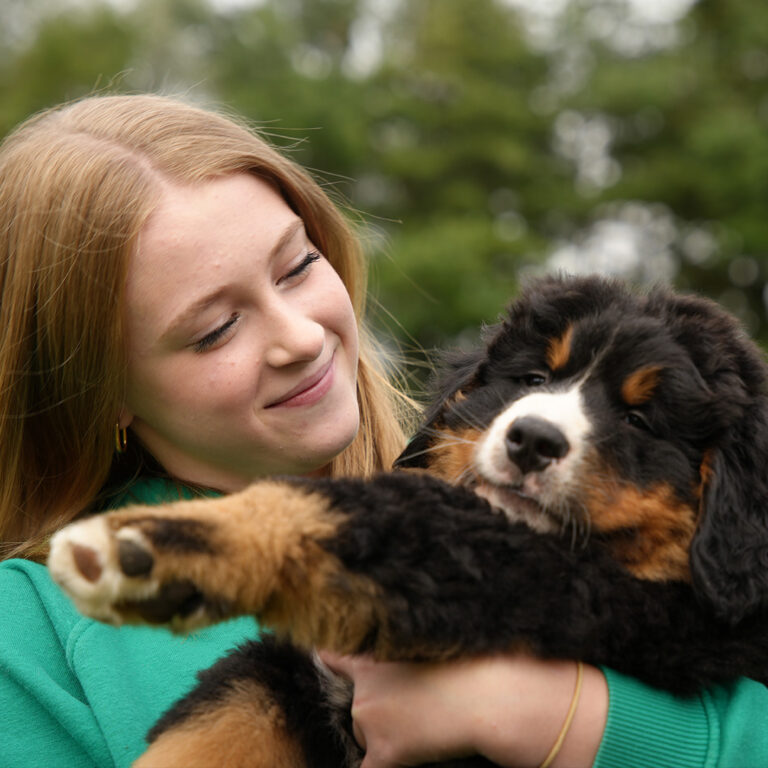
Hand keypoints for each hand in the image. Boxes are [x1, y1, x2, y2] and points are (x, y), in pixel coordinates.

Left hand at [319, 652, 607, 767]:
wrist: (480, 695)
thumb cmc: (465, 668)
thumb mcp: (427, 650)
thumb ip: (402, 662)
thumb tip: (398, 679)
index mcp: (373, 660)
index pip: (336, 658)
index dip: (326, 659)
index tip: (316, 655)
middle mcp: (363, 689)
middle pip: (359, 711)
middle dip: (381, 714)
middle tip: (416, 710)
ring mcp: (370, 720)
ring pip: (367, 737)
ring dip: (387, 739)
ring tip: (424, 728)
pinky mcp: (383, 750)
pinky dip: (376, 765)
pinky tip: (386, 762)